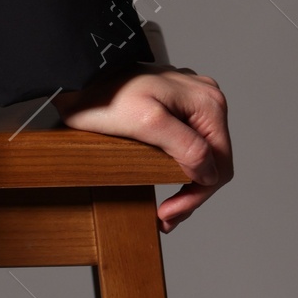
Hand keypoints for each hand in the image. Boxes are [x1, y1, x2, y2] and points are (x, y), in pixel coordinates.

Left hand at [50, 64, 231, 231]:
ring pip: (202, 155)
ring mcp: (191, 102)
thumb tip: (210, 174)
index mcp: (207, 103)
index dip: (197, 195)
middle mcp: (206, 99)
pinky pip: (188, 144)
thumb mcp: (147, 123)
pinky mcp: (175, 107)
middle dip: (192, 194)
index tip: (168, 215)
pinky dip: (179, 167)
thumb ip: (186, 147)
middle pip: (213, 162)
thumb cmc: (105, 96)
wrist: (78, 78)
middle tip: (166, 219)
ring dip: (187, 184)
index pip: (219, 165)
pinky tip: (166, 182)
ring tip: (167, 211)